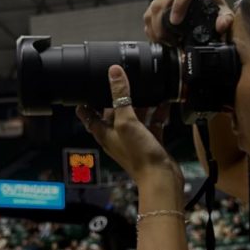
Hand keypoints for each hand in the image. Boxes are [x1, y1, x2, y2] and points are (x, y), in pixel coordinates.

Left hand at [77, 66, 181, 191]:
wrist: (161, 178)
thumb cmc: (138, 154)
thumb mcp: (126, 121)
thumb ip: (120, 96)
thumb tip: (114, 72)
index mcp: (104, 132)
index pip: (88, 115)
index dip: (85, 102)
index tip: (84, 87)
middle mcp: (117, 136)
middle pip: (112, 112)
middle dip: (117, 98)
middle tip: (121, 79)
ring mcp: (134, 139)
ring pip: (134, 116)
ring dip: (140, 103)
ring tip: (145, 86)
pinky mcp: (150, 141)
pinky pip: (152, 123)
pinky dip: (157, 113)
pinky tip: (164, 102)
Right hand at [143, 0, 234, 43]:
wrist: (205, 7)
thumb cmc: (214, 9)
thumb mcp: (223, 14)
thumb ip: (225, 19)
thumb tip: (221, 24)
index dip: (180, 2)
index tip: (175, 21)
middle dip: (163, 21)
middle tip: (170, 38)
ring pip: (154, 5)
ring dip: (156, 26)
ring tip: (165, 41)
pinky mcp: (159, 1)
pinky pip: (149, 13)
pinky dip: (151, 28)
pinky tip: (159, 39)